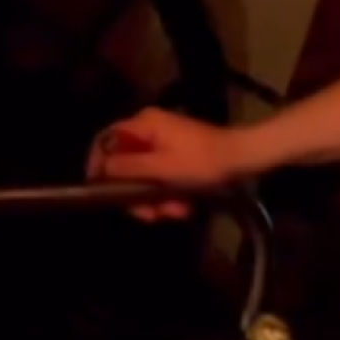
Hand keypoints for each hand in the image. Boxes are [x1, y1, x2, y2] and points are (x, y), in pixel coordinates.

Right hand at [87, 107, 238, 220]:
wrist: (242, 160)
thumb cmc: (202, 161)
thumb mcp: (161, 167)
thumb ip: (127, 168)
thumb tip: (100, 170)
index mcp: (143, 124)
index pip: (104, 140)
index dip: (96, 165)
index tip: (98, 191)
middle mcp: (149, 130)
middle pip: (124, 165)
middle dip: (137, 195)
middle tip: (150, 215)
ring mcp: (163, 145)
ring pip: (144, 178)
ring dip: (156, 200)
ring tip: (176, 212)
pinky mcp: (176, 158)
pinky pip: (161, 179)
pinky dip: (170, 195)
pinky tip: (184, 207)